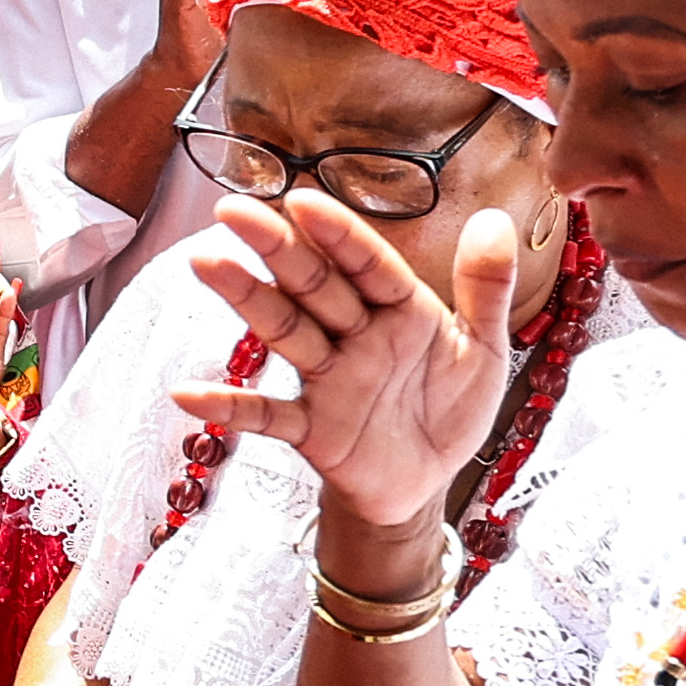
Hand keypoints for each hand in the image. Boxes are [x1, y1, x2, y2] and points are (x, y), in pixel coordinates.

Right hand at [180, 187, 521, 554]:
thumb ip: (486, 287)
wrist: (424, 485)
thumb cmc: (448, 408)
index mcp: (400, 310)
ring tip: (206, 262)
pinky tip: (188, 393)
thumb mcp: (482, 349)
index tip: (303, 201)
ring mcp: (327, 380)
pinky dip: (230, 406)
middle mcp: (355, 336)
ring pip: (285, 332)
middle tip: (232, 209)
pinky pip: (266, 415)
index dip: (337, 235)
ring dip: (246, 299)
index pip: (367, 263)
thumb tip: (497, 220)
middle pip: (313, 285)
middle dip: (276, 248)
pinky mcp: (310, 429)